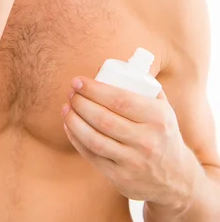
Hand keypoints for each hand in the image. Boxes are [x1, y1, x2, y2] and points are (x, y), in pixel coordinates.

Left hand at [61, 77, 198, 207]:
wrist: (177, 178)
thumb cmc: (162, 133)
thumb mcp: (163, 108)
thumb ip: (143, 85)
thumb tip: (112, 65)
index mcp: (158, 118)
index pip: (120, 100)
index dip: (94, 89)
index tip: (78, 81)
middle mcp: (147, 141)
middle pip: (104, 119)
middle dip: (81, 102)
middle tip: (71, 92)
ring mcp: (134, 163)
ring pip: (95, 140)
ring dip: (75, 121)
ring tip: (66, 107)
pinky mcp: (121, 179)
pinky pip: (92, 156)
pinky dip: (76, 139)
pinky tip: (69, 126)